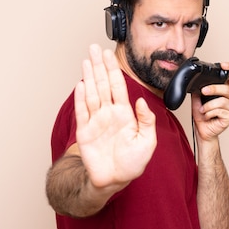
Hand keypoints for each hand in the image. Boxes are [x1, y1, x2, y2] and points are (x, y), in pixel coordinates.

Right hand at [74, 44, 156, 188]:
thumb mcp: (148, 142)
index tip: (109, 55)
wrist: (115, 180)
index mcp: (124, 114)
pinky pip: (82, 112)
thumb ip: (147, 121)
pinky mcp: (85, 132)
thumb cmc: (133, 163)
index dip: (114, 70)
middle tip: (94, 48)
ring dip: (89, 77)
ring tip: (86, 61)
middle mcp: (109, 114)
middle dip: (99, 66)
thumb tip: (142, 101)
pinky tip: (81, 84)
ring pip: (92, 94)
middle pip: (103, 85)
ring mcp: (96, 121)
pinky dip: (81, 98)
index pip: (118, 86)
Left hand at [191, 62, 228, 140]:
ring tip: (203, 110)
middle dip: (213, 89)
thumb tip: (195, 81)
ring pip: (222, 101)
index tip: (222, 64)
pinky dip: (210, 113)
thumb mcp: (198, 98)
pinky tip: (207, 116)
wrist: (202, 130)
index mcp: (228, 91)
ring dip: (208, 106)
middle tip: (204, 91)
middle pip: (227, 89)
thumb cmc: (203, 115)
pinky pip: (220, 111)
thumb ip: (200, 88)